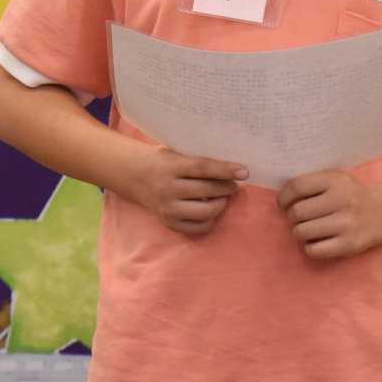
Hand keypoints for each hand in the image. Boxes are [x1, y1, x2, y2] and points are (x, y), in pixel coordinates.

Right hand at [122, 147, 246, 237]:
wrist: (136, 177)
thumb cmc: (164, 162)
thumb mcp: (177, 153)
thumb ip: (200, 161)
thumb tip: (234, 170)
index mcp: (170, 167)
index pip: (202, 168)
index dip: (225, 170)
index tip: (244, 172)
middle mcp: (167, 189)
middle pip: (207, 190)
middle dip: (227, 187)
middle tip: (234, 184)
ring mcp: (167, 209)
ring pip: (206, 212)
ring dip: (221, 203)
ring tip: (222, 196)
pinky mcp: (169, 224)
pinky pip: (199, 227)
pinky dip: (211, 219)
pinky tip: (210, 208)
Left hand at [276, 169, 381, 259]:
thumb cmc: (351, 195)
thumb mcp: (335, 180)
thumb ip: (312, 184)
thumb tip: (281, 199)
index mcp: (335, 181)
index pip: (297, 187)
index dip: (283, 197)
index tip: (283, 204)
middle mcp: (341, 201)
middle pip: (296, 212)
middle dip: (292, 217)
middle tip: (300, 218)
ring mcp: (346, 224)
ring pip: (301, 232)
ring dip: (300, 232)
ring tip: (309, 228)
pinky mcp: (349, 245)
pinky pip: (313, 250)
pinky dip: (310, 247)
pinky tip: (317, 241)